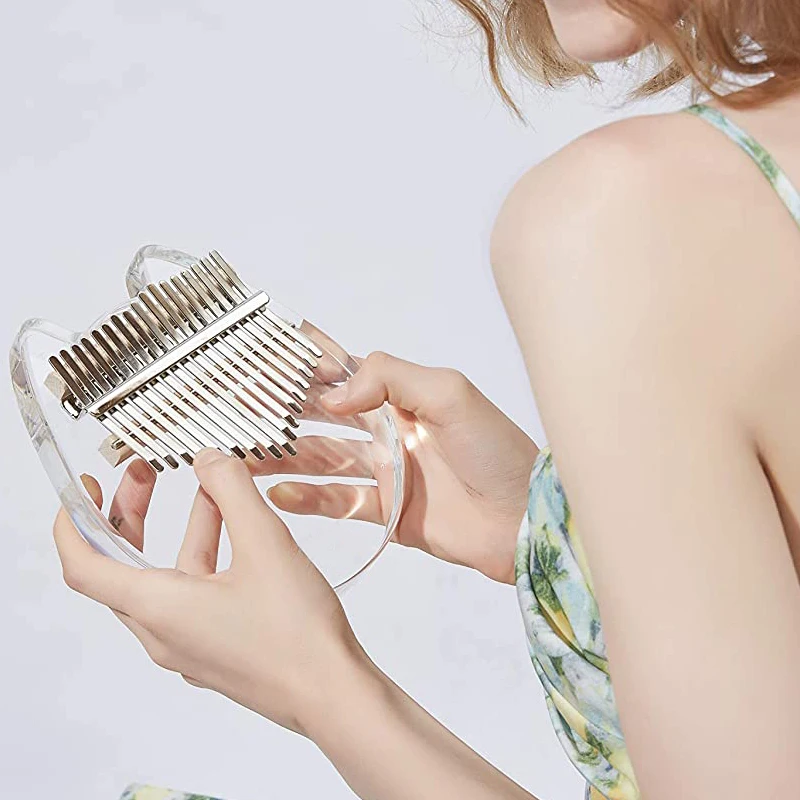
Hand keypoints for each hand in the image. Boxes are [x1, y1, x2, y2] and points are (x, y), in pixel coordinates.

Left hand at [53, 449, 363, 734]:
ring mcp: (189, 645)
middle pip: (124, 568)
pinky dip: (205, 557)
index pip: (84, 566)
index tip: (84, 490)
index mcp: (159, 608)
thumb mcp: (265, 544)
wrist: (331, 693)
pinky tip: (239, 534)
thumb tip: (210, 460)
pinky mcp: (215, 650)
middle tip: (144, 477)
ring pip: (167, 578)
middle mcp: (163, 633)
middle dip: (131, 516)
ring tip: (213, 491)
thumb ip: (233, 492)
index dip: (73, 522)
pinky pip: (193, 596)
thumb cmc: (295, 633)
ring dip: (183, 531)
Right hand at [267, 352, 537, 583]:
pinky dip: (306, 498)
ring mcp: (386, 472)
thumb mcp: (450, 393)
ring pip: (321, 458)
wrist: (522, 519)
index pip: (346, 371)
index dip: (309, 364)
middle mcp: (389, 431)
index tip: (269, 357)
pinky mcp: (386, 511)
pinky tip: (278, 493)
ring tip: (244, 453)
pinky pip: (336, 501)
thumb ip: (390, 378)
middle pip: (323, 416)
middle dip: (283, 409)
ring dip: (283, 455)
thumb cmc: (498, 451)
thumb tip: (334, 394)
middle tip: (240, 406)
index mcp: (404, 396)